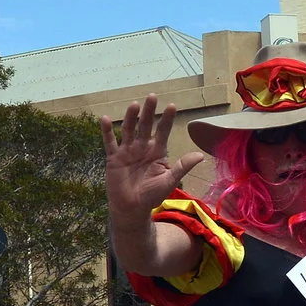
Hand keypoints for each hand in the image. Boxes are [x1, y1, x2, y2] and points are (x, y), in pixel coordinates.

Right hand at [103, 95, 205, 218]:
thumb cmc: (152, 195)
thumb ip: (182, 166)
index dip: (167, 119)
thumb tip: (200, 155)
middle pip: (146, 126)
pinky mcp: (114, 158)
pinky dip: (107, 131)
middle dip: (149, 112)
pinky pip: (110, 142)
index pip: (163, 131)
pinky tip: (105, 119)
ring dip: (131, 117)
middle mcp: (143, 147)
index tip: (172, 106)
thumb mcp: (169, 181)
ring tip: (134, 104)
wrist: (132, 208)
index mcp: (157, 151)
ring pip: (129, 130)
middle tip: (152, 97)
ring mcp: (128, 151)